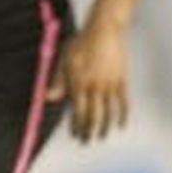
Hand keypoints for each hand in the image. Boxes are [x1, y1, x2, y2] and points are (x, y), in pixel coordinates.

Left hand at [46, 22, 127, 143]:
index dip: (77, 126)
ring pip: (108, 113)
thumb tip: (47, 99)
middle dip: (89, 131)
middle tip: (87, 141)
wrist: (105, 30)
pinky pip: (123, 103)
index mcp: (79, 83)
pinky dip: (122, 116)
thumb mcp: (64, 60)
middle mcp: (95, 87)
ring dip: (104, 127)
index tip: (75, 136)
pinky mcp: (122, 80)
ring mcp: (110, 85)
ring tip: (101, 137)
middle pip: (93, 116)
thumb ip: (58, 81)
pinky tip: (120, 125)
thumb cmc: (81, 44)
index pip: (77, 112)